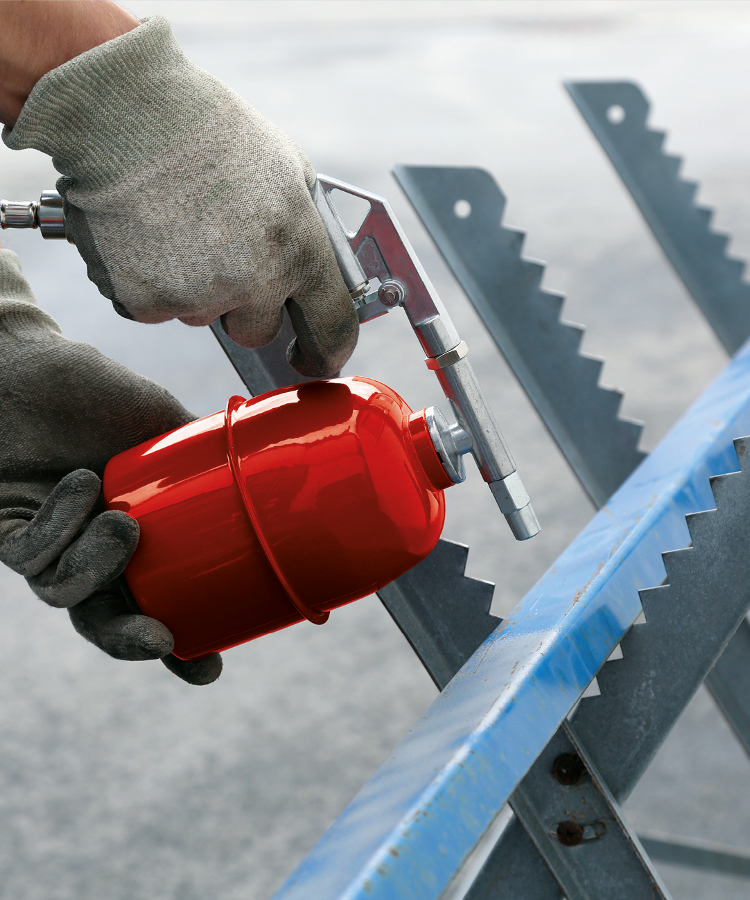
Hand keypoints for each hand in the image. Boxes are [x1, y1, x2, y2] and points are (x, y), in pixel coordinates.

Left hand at [0, 247, 221, 683]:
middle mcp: (85, 550)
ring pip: (66, 594)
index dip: (178, 647)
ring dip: (100, 566)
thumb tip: (273, 470)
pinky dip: (60, 525)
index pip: (154, 605)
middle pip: (103, 622)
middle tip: (164, 641)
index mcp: (131, 540)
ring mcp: (46, 543)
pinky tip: (81, 484)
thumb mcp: (168, 430)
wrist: (35, 361)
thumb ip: (208, 460)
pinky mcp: (5, 528)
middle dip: (132, 642)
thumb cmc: (100, 393)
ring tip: (123, 525)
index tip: (208, 667)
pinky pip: (32, 555)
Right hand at [2, 11, 357, 377]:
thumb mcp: (288, 168)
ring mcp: (198, 296)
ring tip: (178, 225)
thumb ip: (306, 224)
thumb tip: (316, 261)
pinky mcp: (145, 302)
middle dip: (244, 306)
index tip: (315, 360)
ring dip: (194, 287)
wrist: (129, 114)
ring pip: (201, 316)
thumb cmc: (212, 130)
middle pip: (256, 331)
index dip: (327, 353)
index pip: (332, 329)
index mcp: (300, 251)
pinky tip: (145, 234)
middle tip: (223, 258)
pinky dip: (149, 281)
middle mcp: (255, 283)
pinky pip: (154, 308)